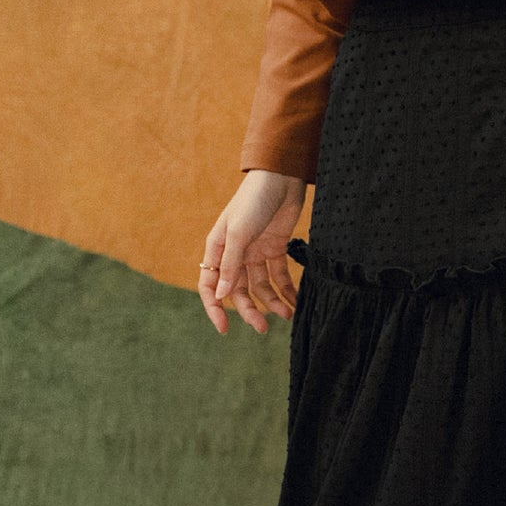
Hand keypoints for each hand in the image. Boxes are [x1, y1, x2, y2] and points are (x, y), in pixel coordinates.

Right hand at [201, 170, 307, 333]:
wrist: (281, 177)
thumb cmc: (253, 200)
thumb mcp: (239, 232)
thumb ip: (231, 264)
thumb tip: (223, 295)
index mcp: (218, 249)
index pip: (210, 285)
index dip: (215, 308)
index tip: (225, 328)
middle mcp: (234, 254)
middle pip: (239, 291)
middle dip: (250, 310)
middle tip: (263, 328)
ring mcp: (255, 252)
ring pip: (260, 286)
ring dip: (272, 302)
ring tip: (287, 314)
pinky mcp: (275, 248)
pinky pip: (279, 275)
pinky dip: (286, 288)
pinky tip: (295, 301)